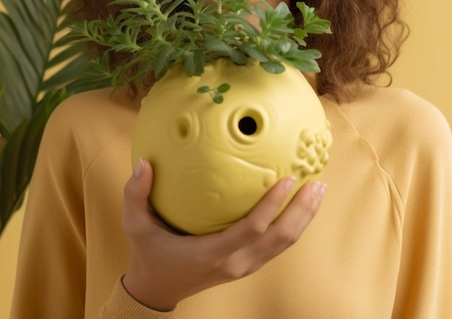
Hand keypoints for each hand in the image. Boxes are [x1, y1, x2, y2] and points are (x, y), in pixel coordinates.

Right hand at [121, 158, 325, 310]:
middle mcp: (235, 263)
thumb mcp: (134, 224)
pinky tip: (298, 203)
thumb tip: (144, 162)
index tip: (288, 178)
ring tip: (317, 189)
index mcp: (212, 253)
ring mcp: (244, 266)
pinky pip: (277, 245)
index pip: (252, 229)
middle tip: (317, 182)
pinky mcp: (247, 265)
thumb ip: (135, 194)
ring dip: (304, 217)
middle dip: (302, 211)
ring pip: (284, 244)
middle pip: (281, 239)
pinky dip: (293, 224)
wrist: (157, 289)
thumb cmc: (148, 253)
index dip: (273, 205)